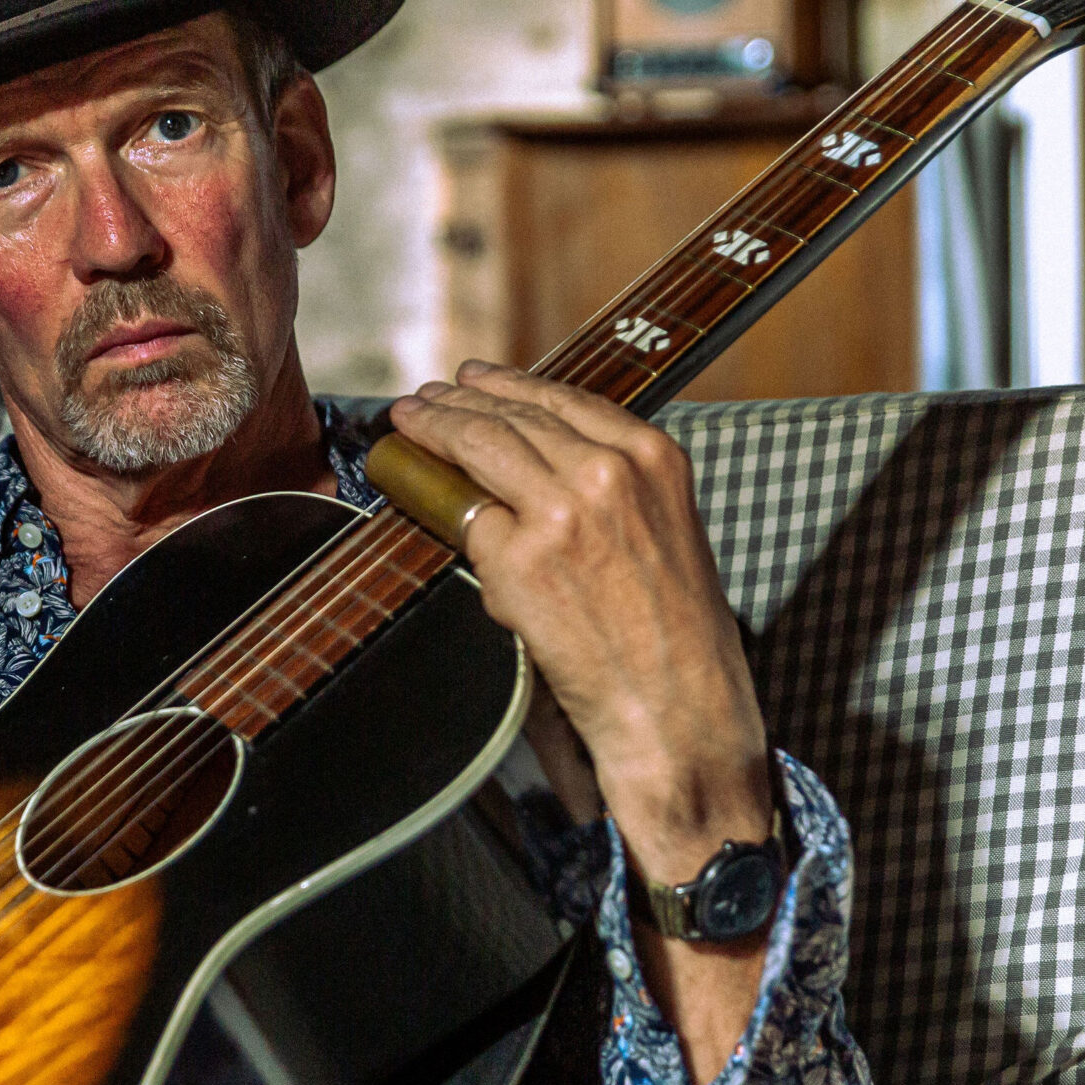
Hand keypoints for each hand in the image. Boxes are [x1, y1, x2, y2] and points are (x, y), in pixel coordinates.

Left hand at [385, 362, 771, 884]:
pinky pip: (468, 521)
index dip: (509, 384)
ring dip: (434, 429)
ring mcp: (560, 512)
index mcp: (652, 457)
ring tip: (408, 423)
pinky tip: (414, 492)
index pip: (564, 399)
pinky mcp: (520, 560)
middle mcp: (609, 472)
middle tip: (422, 399)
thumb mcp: (663, 527)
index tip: (474, 379)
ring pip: (478, 446)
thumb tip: (531, 463)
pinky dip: (442, 510)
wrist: (676, 705)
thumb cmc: (673, 632)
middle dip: (458, 401)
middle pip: (512, 415)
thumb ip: (610, 486)